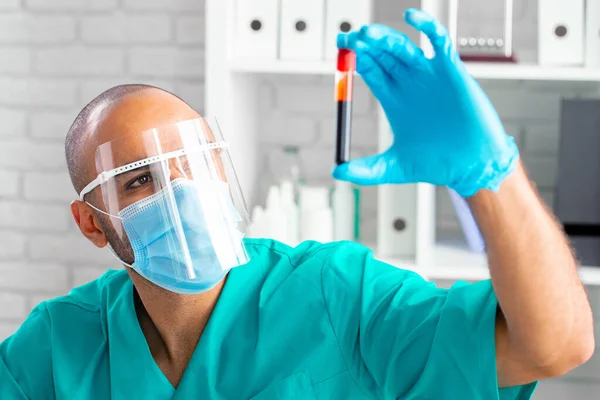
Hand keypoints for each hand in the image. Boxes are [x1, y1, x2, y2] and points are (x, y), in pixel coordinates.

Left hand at [332, 9, 518, 196]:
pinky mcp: (451, 69)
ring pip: (403, 47)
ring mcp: (429, 74)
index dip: (354, 57)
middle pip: (381, 55)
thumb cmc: (436, 164)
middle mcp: (409, 82)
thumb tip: (337, 172)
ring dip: (385, 38)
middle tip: (347, 38)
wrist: (471, 165)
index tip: (339, 47)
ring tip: (366, 34)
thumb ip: (366, 170)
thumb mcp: (394, 167)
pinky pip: (439, 41)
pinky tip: (411, 17)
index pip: (369, 69)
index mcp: (393, 98)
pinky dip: (428, 26)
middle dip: (364, 45)